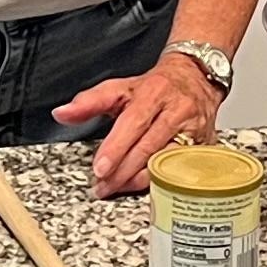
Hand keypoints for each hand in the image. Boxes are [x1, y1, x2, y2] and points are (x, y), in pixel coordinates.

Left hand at [56, 50, 228, 198]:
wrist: (196, 77)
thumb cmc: (155, 87)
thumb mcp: (121, 87)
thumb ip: (90, 102)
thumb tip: (62, 113)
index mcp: (154, 93)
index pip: (133, 122)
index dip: (116, 147)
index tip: (100, 168)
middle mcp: (176, 111)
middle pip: (148, 146)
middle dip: (122, 170)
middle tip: (102, 186)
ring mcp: (194, 130)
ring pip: (166, 162)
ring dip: (139, 180)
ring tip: (117, 188)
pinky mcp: (204, 146)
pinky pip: (182, 170)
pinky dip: (161, 182)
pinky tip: (144, 187)